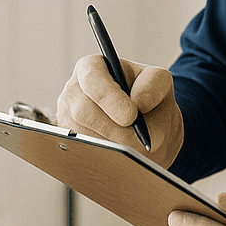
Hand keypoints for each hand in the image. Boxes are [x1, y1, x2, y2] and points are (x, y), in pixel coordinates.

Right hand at [55, 54, 183, 168]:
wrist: (148, 127)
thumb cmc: (150, 98)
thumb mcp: (159, 83)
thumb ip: (154, 87)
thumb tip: (139, 104)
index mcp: (93, 67)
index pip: (92, 78)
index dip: (110, 98)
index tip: (131, 116)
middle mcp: (73, 91)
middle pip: (82, 111)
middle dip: (114, 128)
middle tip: (139, 140)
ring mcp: (67, 118)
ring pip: (83, 136)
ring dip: (113, 145)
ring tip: (136, 149)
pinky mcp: (69, 143)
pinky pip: (83, 154)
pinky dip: (107, 157)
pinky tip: (123, 157)